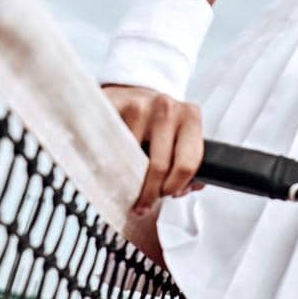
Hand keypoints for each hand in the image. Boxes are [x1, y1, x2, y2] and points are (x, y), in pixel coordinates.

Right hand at [102, 84, 203, 214]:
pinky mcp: (113, 105)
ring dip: (126, 179)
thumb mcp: (181, 136)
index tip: (165, 197)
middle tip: (142, 205)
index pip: (187, 164)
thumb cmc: (158, 123)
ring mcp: (139, 105)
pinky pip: (109, 146)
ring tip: (124, 185)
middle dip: (150, 194)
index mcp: (191, 117)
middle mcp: (167, 108)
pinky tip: (107, 165)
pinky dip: (107, 161)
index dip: (174, 188)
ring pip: (131, 160)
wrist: (133, 93)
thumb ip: (188, 164)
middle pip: (158, 166)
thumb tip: (184, 190)